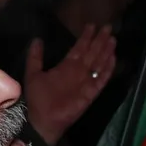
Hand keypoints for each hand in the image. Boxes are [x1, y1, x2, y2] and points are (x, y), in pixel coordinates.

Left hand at [21, 26, 117, 144]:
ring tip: (112, 39)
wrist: (42, 119)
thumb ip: (35, 57)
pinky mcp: (90, 93)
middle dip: (99, 40)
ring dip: (105, 51)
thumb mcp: (33, 73)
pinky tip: (113, 58)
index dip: (85, 37)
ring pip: (98, 63)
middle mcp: (78, 72)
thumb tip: (37, 39)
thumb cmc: (37, 98)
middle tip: (108, 27)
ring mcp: (85, 82)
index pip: (79, 48)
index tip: (92, 25)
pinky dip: (107, 69)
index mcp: (66, 66)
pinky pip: (101, 79)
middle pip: (92, 53)